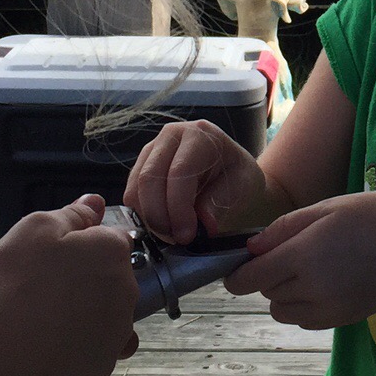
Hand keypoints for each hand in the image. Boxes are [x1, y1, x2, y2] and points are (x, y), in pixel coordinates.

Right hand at [0, 195, 138, 375]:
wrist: (4, 354)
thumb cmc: (15, 282)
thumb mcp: (34, 230)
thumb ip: (72, 214)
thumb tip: (96, 203)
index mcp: (112, 252)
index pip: (111, 240)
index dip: (83, 246)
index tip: (54, 257)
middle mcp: (126, 290)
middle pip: (111, 278)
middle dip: (87, 280)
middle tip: (44, 289)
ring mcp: (118, 331)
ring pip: (106, 315)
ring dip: (85, 314)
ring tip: (44, 321)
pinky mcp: (104, 365)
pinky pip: (95, 349)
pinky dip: (79, 347)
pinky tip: (50, 347)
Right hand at [125, 119, 275, 241]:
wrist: (230, 166)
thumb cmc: (237, 173)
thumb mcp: (243, 185)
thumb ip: (220, 202)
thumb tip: (203, 224)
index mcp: (200, 135)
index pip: (179, 172)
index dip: (178, 208)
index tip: (186, 235)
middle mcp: (171, 135)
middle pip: (150, 178)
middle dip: (160, 216)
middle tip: (176, 240)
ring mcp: (152, 148)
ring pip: (136, 188)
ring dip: (150, 218)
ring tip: (173, 234)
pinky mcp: (141, 165)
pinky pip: (132, 194)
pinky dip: (144, 214)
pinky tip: (165, 224)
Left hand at [225, 192, 375, 329]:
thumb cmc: (372, 215)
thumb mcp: (324, 209)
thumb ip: (282, 230)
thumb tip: (250, 249)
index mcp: (304, 255)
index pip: (251, 278)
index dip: (236, 276)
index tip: (234, 271)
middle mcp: (313, 288)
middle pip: (267, 294)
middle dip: (267, 278)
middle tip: (287, 256)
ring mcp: (330, 308)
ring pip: (284, 313)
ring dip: (284, 296)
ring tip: (306, 272)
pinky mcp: (344, 320)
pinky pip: (306, 321)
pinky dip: (304, 308)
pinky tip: (322, 286)